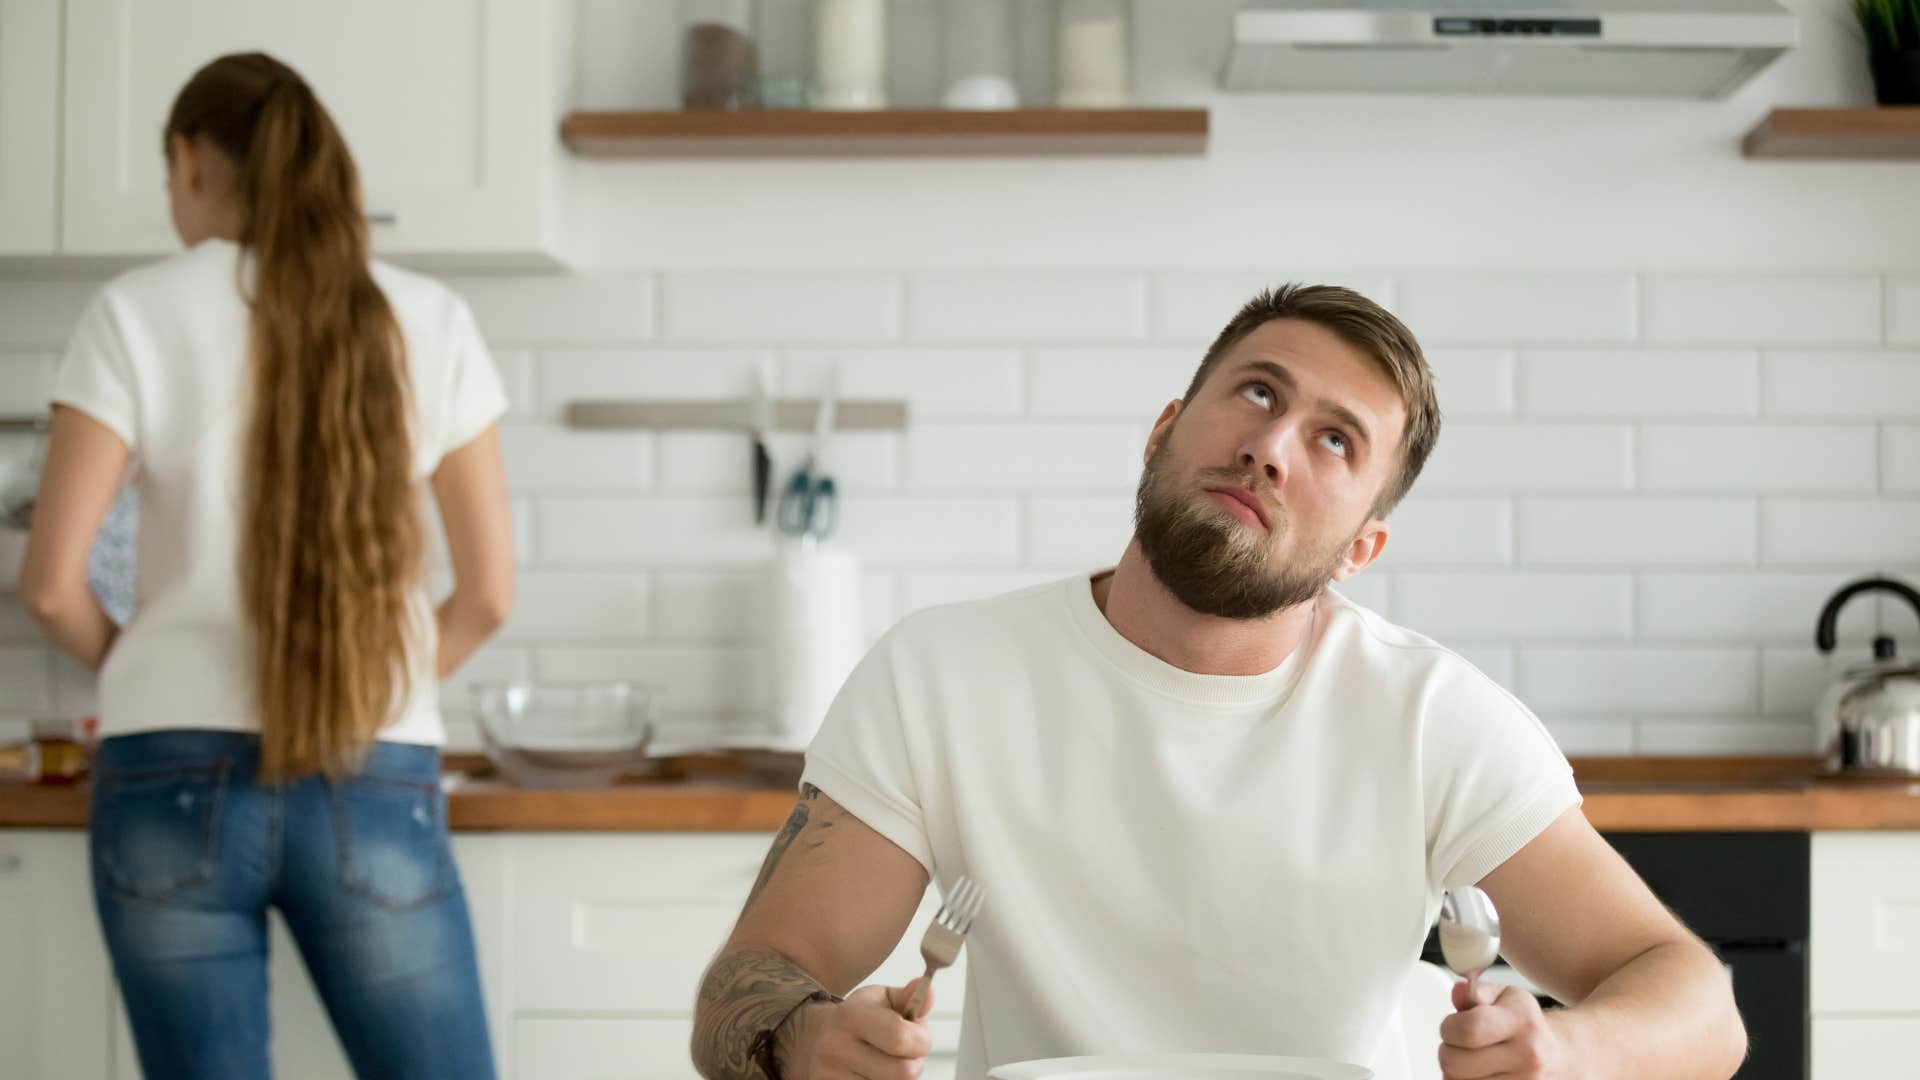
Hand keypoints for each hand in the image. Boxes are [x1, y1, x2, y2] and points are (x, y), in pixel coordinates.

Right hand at [791, 980, 934, 1079]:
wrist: (816, 1039)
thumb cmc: (857, 1019)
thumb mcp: (881, 999)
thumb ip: (910, 998)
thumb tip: (929, 993)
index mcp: (851, 1015)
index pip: (901, 1038)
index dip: (922, 1041)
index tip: (919, 1037)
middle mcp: (836, 1047)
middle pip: (903, 1072)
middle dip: (915, 1064)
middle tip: (905, 1054)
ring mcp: (831, 1075)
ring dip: (898, 1078)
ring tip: (887, 1063)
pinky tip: (874, 1074)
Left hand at [1437, 981, 1578, 1079]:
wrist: (1558, 1056)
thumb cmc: (1524, 1024)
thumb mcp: (1505, 997)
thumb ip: (1476, 992)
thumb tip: (1458, 992)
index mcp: (1523, 1022)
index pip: (1467, 1030)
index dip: (1449, 1027)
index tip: (1453, 1025)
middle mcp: (1528, 1056)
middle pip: (1454, 1063)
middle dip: (1448, 1051)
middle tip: (1461, 1044)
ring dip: (1456, 1071)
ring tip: (1473, 1059)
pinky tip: (1479, 1073)